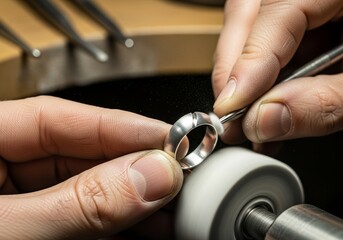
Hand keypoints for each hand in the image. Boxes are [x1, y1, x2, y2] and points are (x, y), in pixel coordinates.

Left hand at [0, 96, 182, 238]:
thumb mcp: (14, 232)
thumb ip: (80, 202)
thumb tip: (150, 175)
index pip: (55, 117)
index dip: (119, 125)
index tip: (168, 137)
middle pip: (79, 154)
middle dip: (133, 167)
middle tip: (176, 175)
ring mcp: (20, 203)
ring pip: (88, 189)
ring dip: (133, 200)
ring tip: (171, 206)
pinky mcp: (38, 229)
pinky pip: (82, 219)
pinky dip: (117, 226)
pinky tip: (146, 227)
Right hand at [212, 0, 342, 146]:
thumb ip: (322, 102)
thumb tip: (264, 121)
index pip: (274, 9)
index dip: (246, 62)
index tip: (230, 107)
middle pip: (249, 14)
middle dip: (233, 69)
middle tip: (231, 114)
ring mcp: (308, 2)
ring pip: (254, 29)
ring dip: (248, 78)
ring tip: (252, 118)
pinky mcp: (306, 16)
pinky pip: (271, 39)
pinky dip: (265, 76)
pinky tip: (268, 105)